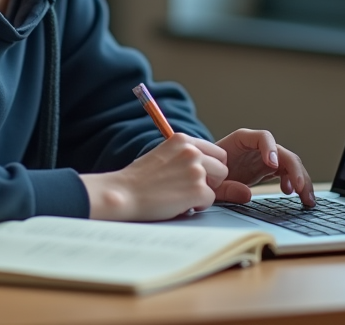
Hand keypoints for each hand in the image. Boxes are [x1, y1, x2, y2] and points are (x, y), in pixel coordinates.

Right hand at [81, 134, 228, 220]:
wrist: (123, 194)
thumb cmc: (139, 179)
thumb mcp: (163, 155)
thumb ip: (186, 157)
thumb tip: (211, 169)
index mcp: (182, 139)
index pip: (216, 151)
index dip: (209, 167)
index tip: (195, 175)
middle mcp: (191, 150)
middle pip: (222, 166)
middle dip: (211, 179)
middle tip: (188, 187)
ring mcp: (195, 169)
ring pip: (219, 183)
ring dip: (204, 191)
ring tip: (182, 194)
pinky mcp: (197, 189)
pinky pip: (211, 200)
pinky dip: (198, 205)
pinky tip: (179, 203)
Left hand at [213, 129, 315, 206]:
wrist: (204, 175)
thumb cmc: (206, 173)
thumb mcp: (211, 182)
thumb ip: (226, 187)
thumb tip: (248, 195)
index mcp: (241, 140)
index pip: (263, 137)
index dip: (270, 149)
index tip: (273, 165)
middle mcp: (257, 147)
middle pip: (282, 152)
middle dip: (294, 170)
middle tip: (299, 189)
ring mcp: (264, 157)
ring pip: (290, 163)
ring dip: (301, 179)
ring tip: (306, 198)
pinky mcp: (268, 169)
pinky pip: (287, 173)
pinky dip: (294, 183)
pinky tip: (292, 194)